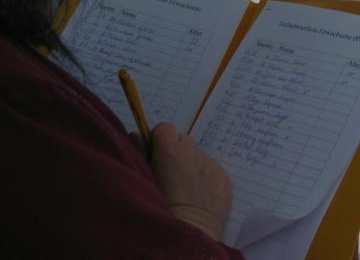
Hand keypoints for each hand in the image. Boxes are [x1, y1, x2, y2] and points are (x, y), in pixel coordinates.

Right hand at [147, 123, 232, 240]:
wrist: (188, 232)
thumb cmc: (158, 207)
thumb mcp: (144, 178)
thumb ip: (140, 153)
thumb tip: (135, 134)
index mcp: (171, 151)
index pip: (165, 129)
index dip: (159, 140)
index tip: (156, 155)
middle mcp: (193, 153)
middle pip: (183, 141)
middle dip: (175, 154)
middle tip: (169, 175)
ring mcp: (211, 164)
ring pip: (198, 157)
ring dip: (191, 166)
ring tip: (184, 190)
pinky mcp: (224, 178)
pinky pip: (212, 171)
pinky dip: (205, 179)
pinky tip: (198, 197)